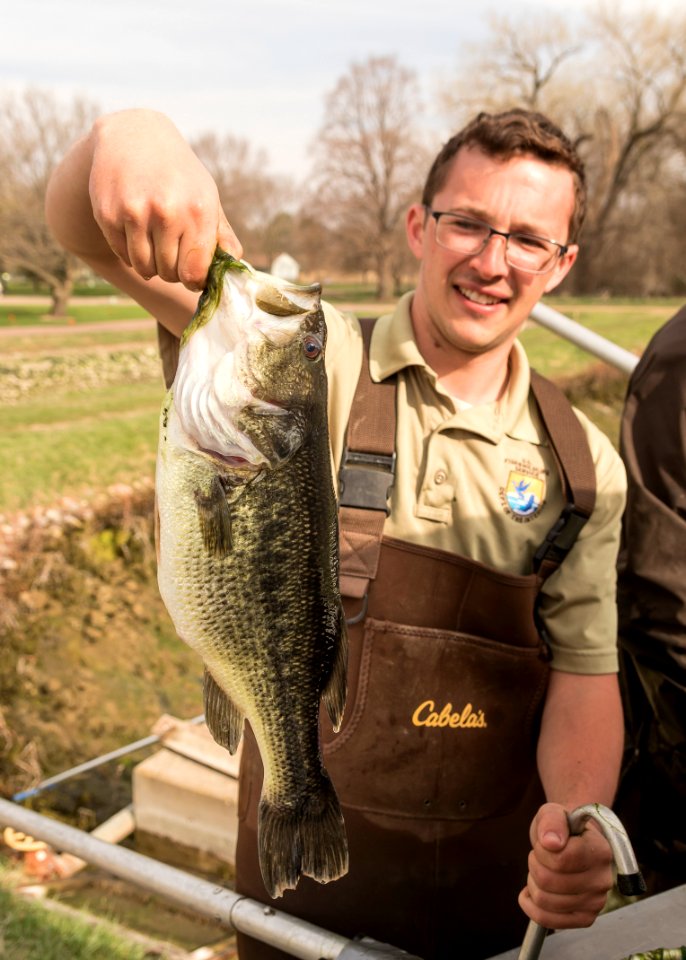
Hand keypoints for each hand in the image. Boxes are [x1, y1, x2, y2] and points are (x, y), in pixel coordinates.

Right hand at [88, 110, 241, 289]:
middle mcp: (167, 212)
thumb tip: (233, 272)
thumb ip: (222, 237)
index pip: (195, 273)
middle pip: (169, 274)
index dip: (193, 280)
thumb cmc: (178, 174)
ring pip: (144, 268)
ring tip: (154, 243)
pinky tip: (135, 231)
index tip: (192, 273)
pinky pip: (123, 255)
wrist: (133, 135)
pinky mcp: (108, 214)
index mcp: (198, 211)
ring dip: (150, 264)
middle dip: (172, 270)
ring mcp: (135, 213)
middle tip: (170, 249)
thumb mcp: (207, 197)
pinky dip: (130, 252)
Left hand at [518, 802, 613, 928]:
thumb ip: (552, 820)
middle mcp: (603, 879)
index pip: (560, 859)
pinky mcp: (585, 918)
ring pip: (544, 900)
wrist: (571, 842)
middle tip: (541, 856)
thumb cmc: (561, 827)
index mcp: (600, 850)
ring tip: (543, 869)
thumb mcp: (552, 812)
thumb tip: (551, 842)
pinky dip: (531, 904)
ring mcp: (596, 902)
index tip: (545, 841)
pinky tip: (534, 890)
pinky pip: (547, 920)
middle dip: (534, 864)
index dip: (542, 849)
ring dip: (533, 881)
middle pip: (548, 881)